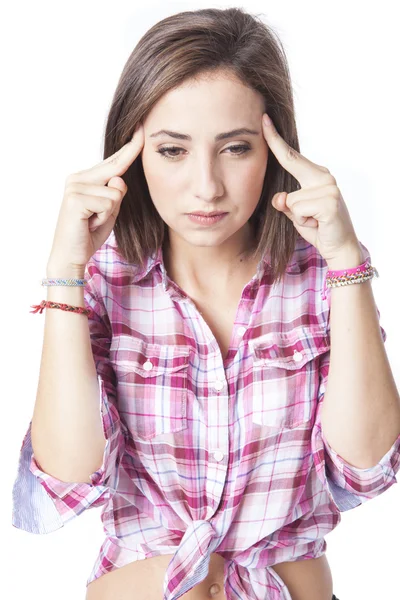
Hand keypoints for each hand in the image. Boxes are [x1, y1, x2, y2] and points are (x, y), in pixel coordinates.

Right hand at [47, 123, 144, 272]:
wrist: (70, 256)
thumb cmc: (89, 233)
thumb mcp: (110, 210)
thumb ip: (117, 193)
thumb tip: (118, 179)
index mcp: (86, 178)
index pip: (114, 161)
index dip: (130, 147)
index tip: (141, 130)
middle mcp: (78, 178)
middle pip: (116, 173)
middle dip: (116, 196)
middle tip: (95, 217)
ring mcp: (75, 186)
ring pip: (115, 193)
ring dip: (109, 213)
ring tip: (92, 222)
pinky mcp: (76, 199)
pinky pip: (108, 203)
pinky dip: (103, 218)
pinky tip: (89, 224)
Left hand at [261, 113, 361, 265]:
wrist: (340, 247)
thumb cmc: (317, 227)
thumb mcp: (295, 214)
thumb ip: (285, 203)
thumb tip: (279, 198)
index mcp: (315, 175)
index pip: (290, 156)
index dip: (275, 139)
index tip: (264, 121)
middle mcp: (324, 177)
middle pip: (290, 169)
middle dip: (288, 191)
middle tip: (305, 209)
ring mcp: (328, 188)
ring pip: (290, 200)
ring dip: (298, 217)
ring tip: (314, 221)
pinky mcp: (329, 202)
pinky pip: (298, 211)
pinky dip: (303, 222)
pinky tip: (318, 225)